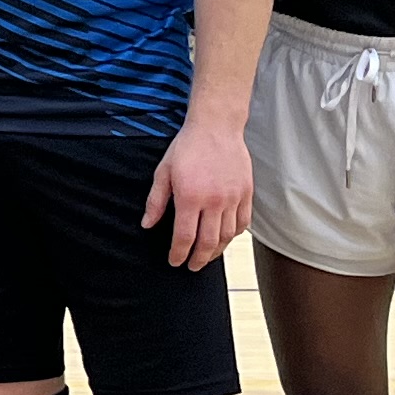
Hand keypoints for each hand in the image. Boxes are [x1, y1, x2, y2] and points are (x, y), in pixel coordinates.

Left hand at [141, 116, 253, 271]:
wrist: (216, 127)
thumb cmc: (187, 148)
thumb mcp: (164, 172)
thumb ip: (156, 201)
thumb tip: (148, 225)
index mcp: (190, 197)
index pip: (185, 237)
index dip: (179, 254)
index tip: (174, 261)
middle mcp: (214, 201)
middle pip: (208, 242)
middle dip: (198, 260)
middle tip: (192, 267)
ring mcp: (233, 198)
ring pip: (227, 236)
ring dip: (216, 250)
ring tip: (207, 256)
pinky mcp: (246, 193)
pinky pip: (243, 222)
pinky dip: (235, 235)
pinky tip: (225, 237)